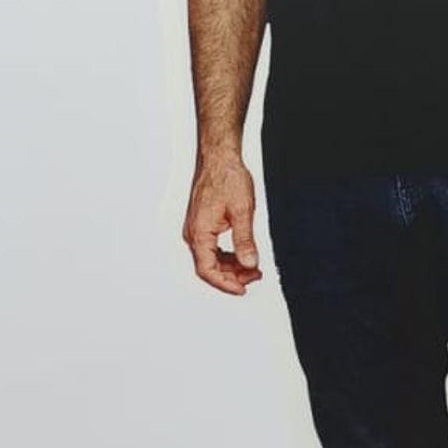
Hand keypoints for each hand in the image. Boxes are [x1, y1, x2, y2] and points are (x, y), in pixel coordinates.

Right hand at [183, 154, 263, 294]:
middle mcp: (194, 233)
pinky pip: (212, 248)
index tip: (242, 289)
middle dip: (232, 276)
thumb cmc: (227, 178)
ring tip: (252, 266)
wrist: (220, 158)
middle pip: (209, 267)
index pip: (207, 270)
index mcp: (200, 233)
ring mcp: (197, 229)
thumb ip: (245, 241)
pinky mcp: (202, 224)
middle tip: (254, 276)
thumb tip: (249, 263)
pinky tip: (241, 254)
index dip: (225, 283)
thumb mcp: (242, 211)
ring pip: (211, 259)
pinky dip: (227, 255)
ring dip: (230, 266)